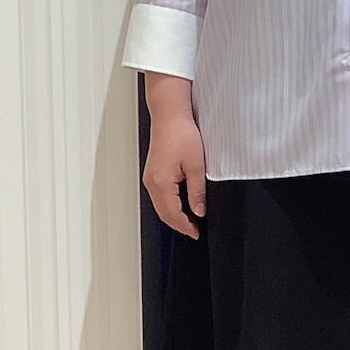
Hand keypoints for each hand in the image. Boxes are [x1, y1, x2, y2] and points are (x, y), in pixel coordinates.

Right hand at [143, 112, 206, 238]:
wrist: (170, 116)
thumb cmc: (181, 133)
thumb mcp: (196, 166)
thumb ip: (197, 192)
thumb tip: (199, 210)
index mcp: (161, 183)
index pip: (172, 214)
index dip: (185, 226)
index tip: (196, 233)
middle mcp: (151, 182)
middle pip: (163, 213)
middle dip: (179, 224)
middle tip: (194, 230)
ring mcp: (150, 178)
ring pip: (160, 206)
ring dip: (174, 215)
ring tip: (190, 220)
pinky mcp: (152, 173)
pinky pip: (159, 196)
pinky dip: (169, 205)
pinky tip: (180, 205)